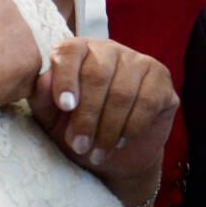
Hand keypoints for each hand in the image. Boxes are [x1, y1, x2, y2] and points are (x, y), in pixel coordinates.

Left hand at [29, 38, 176, 178]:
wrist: (115, 156)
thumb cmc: (78, 131)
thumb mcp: (51, 118)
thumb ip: (43, 97)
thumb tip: (43, 80)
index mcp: (79, 51)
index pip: (70, 52)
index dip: (66, 78)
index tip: (65, 106)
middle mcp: (110, 50)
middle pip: (98, 75)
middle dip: (87, 115)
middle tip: (79, 145)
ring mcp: (140, 62)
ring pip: (123, 93)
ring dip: (108, 129)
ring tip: (97, 152)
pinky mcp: (162, 80)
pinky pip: (148, 102)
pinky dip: (131, 127)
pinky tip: (120, 141)